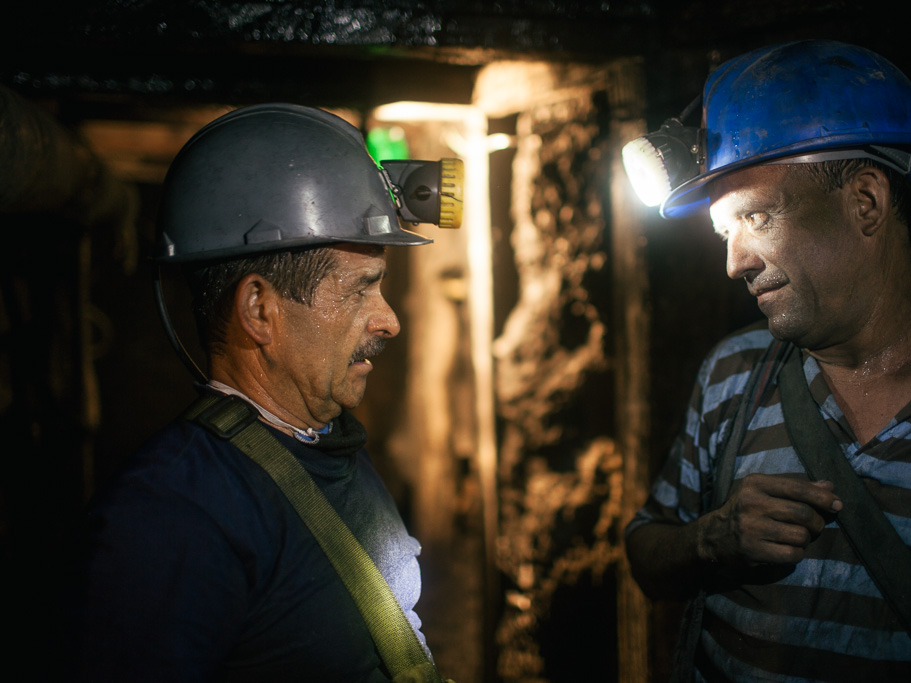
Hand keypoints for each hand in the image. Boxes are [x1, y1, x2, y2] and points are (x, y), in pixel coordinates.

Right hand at [696, 473, 841, 566]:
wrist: (714, 535)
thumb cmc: (747, 510)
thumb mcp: (765, 492)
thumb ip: (797, 488)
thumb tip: (830, 486)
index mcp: (755, 484)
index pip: (798, 488)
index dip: (822, 497)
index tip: (838, 504)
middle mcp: (751, 503)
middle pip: (804, 513)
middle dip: (817, 522)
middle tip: (814, 526)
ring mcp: (751, 528)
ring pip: (801, 535)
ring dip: (806, 539)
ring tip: (796, 537)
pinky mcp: (753, 550)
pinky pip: (792, 554)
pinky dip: (797, 553)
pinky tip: (787, 549)